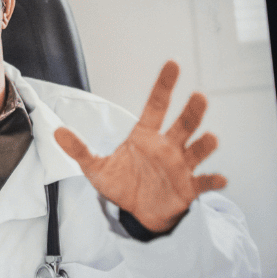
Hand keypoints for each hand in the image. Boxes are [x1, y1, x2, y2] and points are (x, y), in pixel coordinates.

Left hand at [54, 61, 226, 233]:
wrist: (138, 213)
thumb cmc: (122, 185)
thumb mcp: (96, 168)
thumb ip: (80, 149)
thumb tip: (56, 132)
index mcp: (146, 136)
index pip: (156, 105)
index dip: (164, 85)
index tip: (173, 64)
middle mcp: (167, 146)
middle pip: (183, 124)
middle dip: (192, 111)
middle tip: (199, 96)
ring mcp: (180, 166)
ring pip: (196, 150)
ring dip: (205, 144)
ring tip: (210, 138)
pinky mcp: (188, 188)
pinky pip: (203, 182)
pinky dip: (212, 180)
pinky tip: (219, 178)